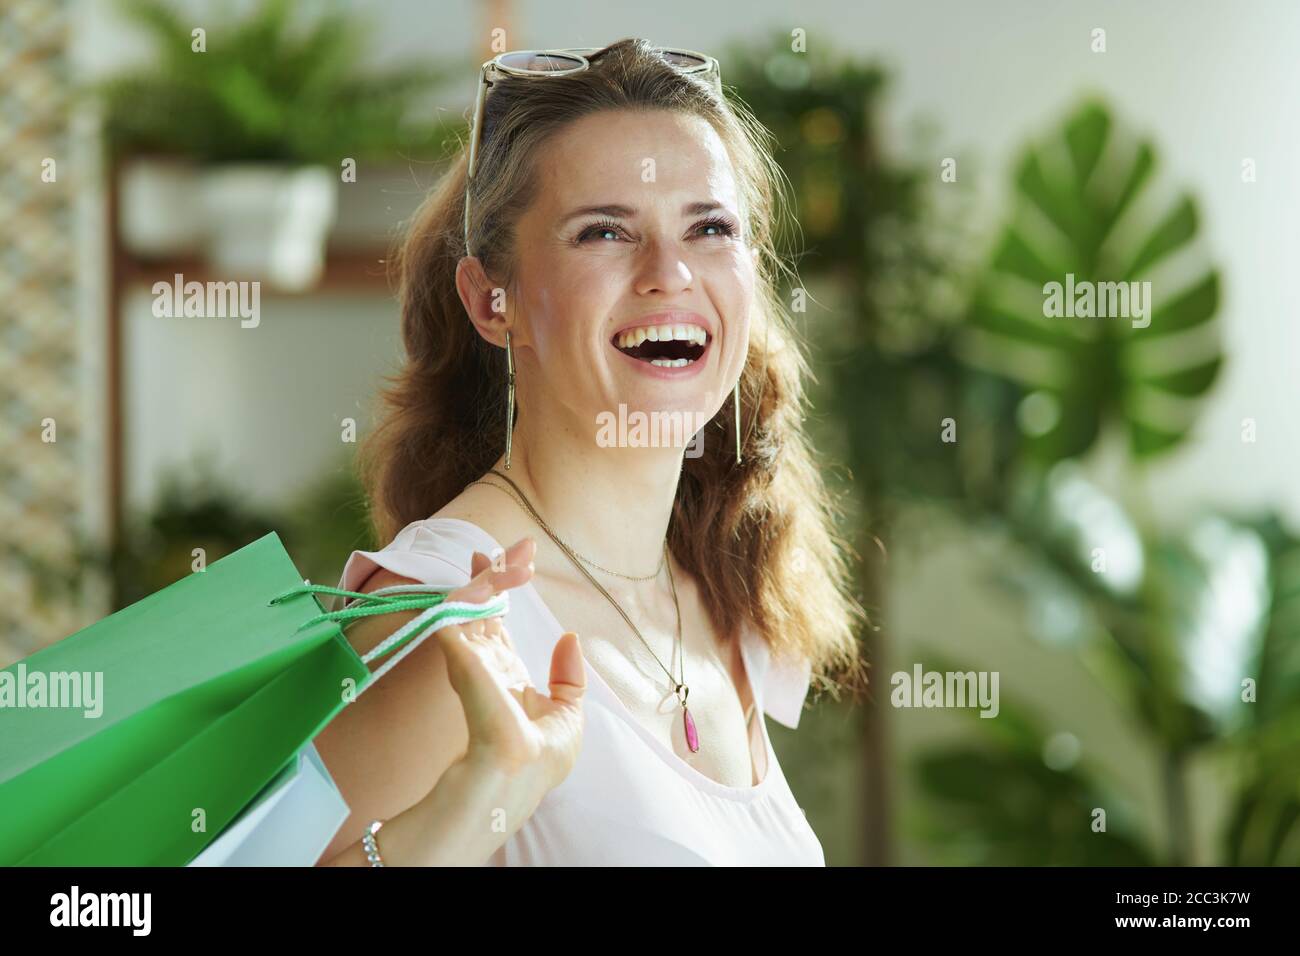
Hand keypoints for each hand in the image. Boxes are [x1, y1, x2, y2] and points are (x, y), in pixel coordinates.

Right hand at [432, 536, 585, 802]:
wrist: (519, 774)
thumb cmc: (539, 759)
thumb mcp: (567, 713)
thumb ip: (568, 675)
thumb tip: (569, 636)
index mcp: (501, 673)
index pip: (493, 620)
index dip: (500, 588)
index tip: (517, 560)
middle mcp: (480, 660)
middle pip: (479, 602)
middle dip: (496, 569)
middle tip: (520, 544)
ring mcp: (467, 656)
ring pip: (469, 598)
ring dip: (495, 572)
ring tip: (520, 554)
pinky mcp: (459, 654)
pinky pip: (458, 607)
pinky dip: (479, 586)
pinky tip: (499, 573)